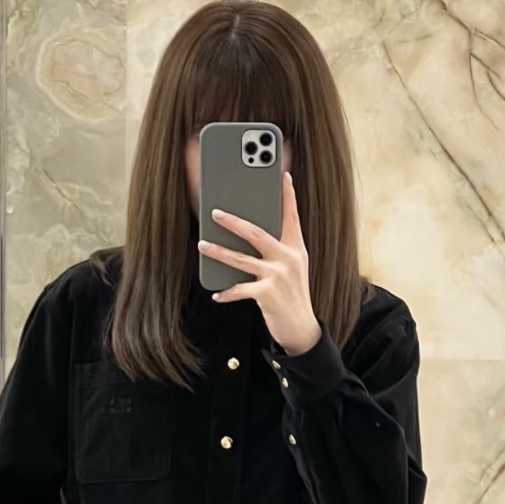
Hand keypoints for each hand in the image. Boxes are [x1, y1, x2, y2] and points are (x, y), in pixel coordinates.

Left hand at [199, 171, 322, 356]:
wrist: (302, 328)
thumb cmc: (292, 295)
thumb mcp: (293, 268)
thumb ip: (278, 250)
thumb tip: (251, 234)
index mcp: (296, 248)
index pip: (292, 216)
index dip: (287, 196)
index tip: (283, 175)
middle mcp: (289, 258)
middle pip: (257, 233)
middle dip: (233, 221)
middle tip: (215, 212)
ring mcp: (278, 275)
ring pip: (241, 259)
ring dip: (218, 251)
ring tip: (202, 245)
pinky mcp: (268, 294)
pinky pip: (240, 288)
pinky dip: (227, 292)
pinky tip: (217, 294)